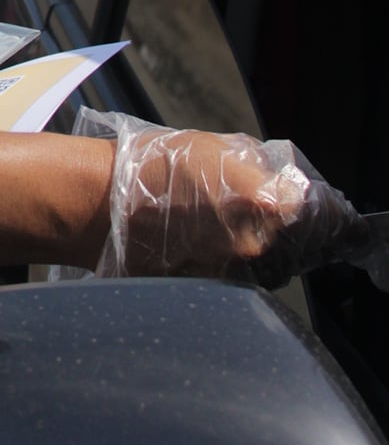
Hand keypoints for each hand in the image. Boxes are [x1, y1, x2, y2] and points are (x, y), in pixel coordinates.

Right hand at [89, 115, 361, 286]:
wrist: (104, 205)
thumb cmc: (153, 169)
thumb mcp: (218, 150)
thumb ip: (263, 173)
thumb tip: (289, 189)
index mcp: (265, 203)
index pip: (325, 215)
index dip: (334, 217)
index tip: (340, 219)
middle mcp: (257, 246)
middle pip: (301, 245)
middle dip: (292, 232)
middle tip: (263, 214)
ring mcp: (235, 276)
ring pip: (272, 267)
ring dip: (265, 252)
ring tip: (224, 227)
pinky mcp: (212, 294)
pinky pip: (241, 282)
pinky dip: (234, 268)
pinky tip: (208, 246)